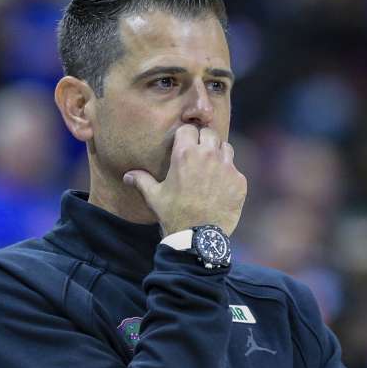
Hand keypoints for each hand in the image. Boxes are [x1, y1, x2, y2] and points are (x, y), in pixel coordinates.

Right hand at [122, 125, 246, 235]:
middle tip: (199, 154)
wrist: (198, 238)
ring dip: (219, 154)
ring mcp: (227, 167)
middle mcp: (208, 155)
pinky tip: (221, 188)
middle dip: (204, 140)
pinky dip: (229, 176)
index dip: (186, 136)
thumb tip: (127, 176)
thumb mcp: (154, 197)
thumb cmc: (173, 215)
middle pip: (210, 133)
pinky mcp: (239, 181)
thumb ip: (142, 180)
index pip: (188, 129)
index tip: (185, 144)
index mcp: (185, 154)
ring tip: (212, 168)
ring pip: (226, 148)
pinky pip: (235, 170)